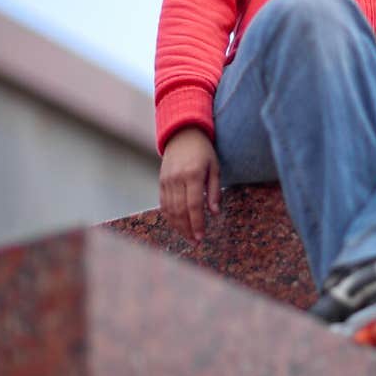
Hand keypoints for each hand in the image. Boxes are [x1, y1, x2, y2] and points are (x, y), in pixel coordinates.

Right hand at [159, 127, 221, 241]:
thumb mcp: (214, 167)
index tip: (201, 237)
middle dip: (188, 229)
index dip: (197, 223)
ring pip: (170, 210)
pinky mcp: (161, 181)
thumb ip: (214, 190)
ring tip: (188, 238)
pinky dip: (169, 217)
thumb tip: (215, 213)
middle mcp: (177, 179)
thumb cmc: (203, 151)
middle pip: (180, 210)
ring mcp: (166, 180)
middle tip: (196, 242)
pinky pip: (163, 204)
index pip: (194, 205)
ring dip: (178, 227)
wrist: (182, 133)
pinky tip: (177, 225)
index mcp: (193, 174)